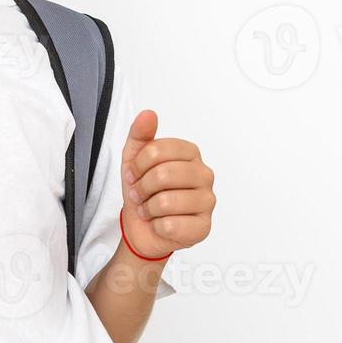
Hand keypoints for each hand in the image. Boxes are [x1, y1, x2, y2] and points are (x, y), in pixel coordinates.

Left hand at [120, 110, 215, 259]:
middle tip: (140, 195)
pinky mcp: (204, 227)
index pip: (156, 150)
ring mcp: (208, 201)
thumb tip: (148, 114)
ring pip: (165, 202)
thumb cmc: (143, 192)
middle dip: (142, 188)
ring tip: (150, 210)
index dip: (137, 166)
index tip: (133, 175)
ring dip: (148, 210)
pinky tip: (161, 225)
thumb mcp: (134, 160)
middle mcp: (205, 174)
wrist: (142, 229)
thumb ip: (140, 135)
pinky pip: (171, 226)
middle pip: (162, 175)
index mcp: (191, 153)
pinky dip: (157, 227)